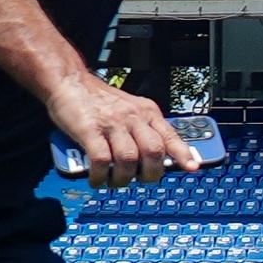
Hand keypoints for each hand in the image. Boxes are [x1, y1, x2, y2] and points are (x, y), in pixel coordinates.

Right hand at [49, 76, 201, 189]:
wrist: (69, 81)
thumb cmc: (99, 100)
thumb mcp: (130, 109)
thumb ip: (143, 130)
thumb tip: (154, 160)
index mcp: (146, 112)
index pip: (170, 135)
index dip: (183, 154)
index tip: (193, 167)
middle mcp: (133, 116)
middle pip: (153, 151)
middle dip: (150, 173)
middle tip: (140, 179)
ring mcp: (112, 123)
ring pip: (129, 159)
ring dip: (124, 178)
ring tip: (115, 181)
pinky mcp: (89, 130)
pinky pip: (101, 160)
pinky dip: (101, 176)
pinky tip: (97, 179)